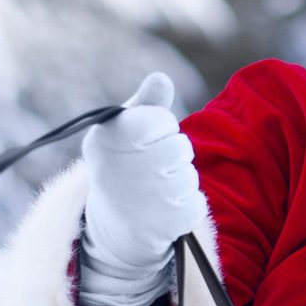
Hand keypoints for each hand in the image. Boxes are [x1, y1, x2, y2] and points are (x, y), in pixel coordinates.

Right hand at [78, 73, 204, 305]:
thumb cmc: (120, 167)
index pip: (162, 120)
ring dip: (178, 182)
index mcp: (109, 138)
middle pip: (180, 147)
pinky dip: (186, 206)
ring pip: (189, 175)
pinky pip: (197, 201)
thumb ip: (146, 104)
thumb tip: (161, 78)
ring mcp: (147, 197)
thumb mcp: (122, 131)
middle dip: (171, 157)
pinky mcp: (167, 223)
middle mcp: (124, 167)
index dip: (158, 130)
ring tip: (153, 193)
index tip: (140, 145)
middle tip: (147, 172)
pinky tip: (163, 212)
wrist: (112, 228)